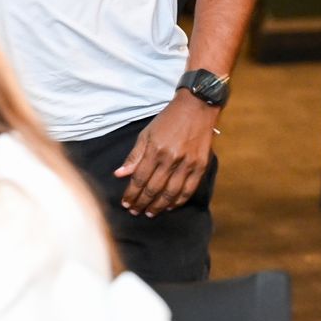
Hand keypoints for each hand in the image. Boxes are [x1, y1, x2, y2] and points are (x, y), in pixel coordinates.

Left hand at [114, 91, 218, 215]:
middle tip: (135, 211)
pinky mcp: (201, 165)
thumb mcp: (147, 133)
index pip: (139, 178)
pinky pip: (189, 190)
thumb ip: (134, 155)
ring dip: (159, 206)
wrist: (196, 107)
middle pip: (154, 188)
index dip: (131, 193)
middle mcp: (171, 158)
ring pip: (171, 193)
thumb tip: (120, 174)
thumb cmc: (168, 119)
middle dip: (142, 202)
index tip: (125, 203)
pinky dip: (178, 201)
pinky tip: (170, 206)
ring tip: (150, 213)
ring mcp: (188, 163)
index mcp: (155, 149)